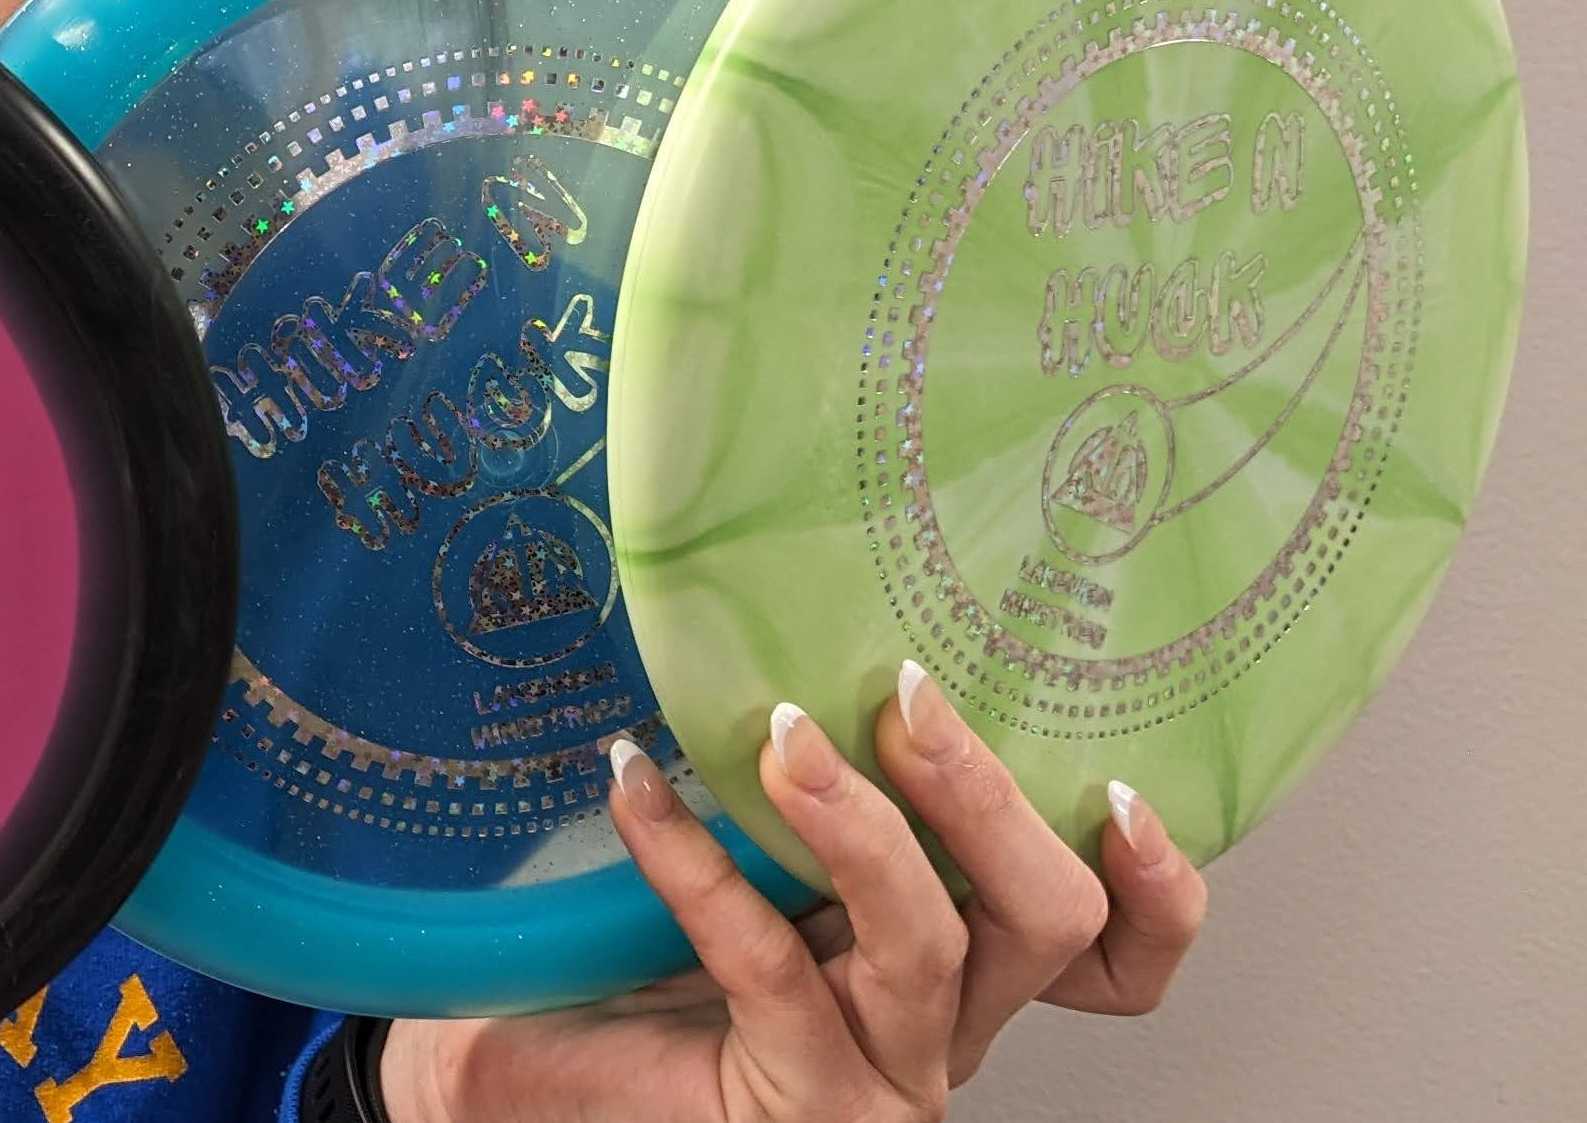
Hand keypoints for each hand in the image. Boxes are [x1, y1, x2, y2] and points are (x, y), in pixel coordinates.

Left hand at [383, 662, 1209, 1122]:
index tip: (1126, 777)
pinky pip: (764, 962)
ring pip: (931, 945)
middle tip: (908, 696)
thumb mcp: (742, 860)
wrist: (514, 1075)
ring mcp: (873, 1072)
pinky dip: (697, 859)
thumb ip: (793, 777)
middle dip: (989, 798)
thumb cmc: (622, 970)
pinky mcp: (791, 1097)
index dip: (1154, 884)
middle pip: (1047, 921)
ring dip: (864, 827)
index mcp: (952, 964)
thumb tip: (784, 596)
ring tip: (788, 738)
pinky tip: (635, 787)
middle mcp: (936, 1026)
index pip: (1110, 947)